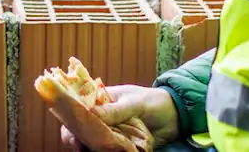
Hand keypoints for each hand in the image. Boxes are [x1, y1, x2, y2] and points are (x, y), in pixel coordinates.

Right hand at [59, 85, 180, 149]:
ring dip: (94, 149)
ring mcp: (111, 134)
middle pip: (81, 132)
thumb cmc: (154, 102)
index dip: (71, 124)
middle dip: (80, 142)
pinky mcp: (120, 147)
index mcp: (100, 102)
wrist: (177, 116)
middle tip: (85, 149)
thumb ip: (114, 110)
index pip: (77, 112)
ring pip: (93, 145)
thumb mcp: (134, 103)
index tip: (74, 136)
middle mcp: (102, 118)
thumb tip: (90, 112)